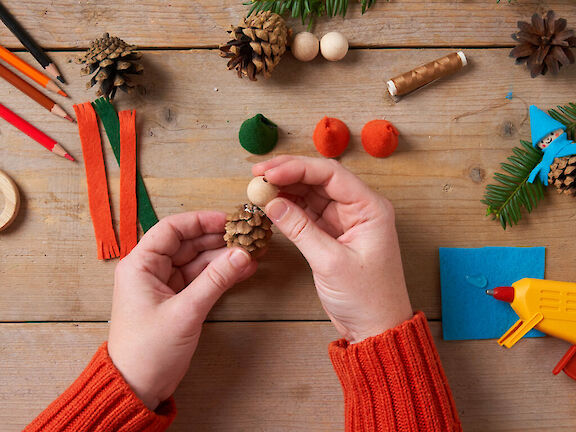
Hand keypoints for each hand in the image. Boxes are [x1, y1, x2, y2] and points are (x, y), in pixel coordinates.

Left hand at [108, 212, 256, 409]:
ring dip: (223, 257)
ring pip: (197, 261)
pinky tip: (243, 270)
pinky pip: (201, 280)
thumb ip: (215, 280)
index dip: (201, 221)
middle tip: (246, 235)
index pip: (172, 229)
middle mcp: (151, 270)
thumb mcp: (185, 312)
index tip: (228, 220)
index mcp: (140, 265)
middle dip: (217, 239)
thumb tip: (242, 254)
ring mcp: (165, 286)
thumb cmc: (148, 350)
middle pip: (187, 244)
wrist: (137, 388)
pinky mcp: (176, 301)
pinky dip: (220, 275)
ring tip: (252, 252)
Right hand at [253, 156, 411, 343]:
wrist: (375, 328)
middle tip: (257, 174)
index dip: (298, 168)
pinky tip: (270, 204)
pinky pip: (307, 213)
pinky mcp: (332, 234)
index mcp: (370, 208)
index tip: (270, 172)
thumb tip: (272, 203)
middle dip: (288, 173)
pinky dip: (288, 208)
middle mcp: (358, 208)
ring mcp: (344, 220)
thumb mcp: (331, 262)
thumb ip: (300, 229)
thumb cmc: (367, 298)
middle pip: (319, 179)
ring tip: (258, 188)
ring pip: (311, 194)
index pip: (331, 174)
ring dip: (285, 189)